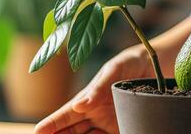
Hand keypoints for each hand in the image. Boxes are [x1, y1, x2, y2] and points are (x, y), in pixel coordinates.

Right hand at [34, 46, 150, 133]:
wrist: (153, 66)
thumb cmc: (128, 64)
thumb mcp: (113, 70)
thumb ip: (98, 88)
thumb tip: (80, 106)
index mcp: (87, 99)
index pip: (64, 115)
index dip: (51, 124)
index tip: (37, 131)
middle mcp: (94, 114)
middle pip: (71, 131)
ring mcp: (107, 123)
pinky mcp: (122, 127)